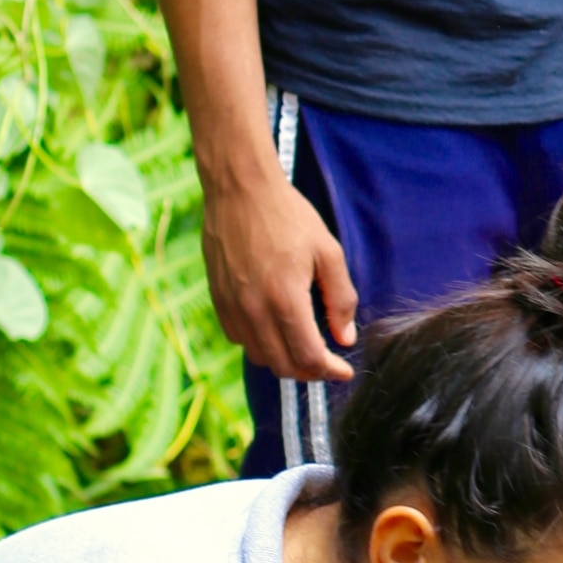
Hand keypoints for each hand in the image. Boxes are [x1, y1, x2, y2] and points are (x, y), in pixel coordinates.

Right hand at [199, 159, 355, 381]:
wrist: (240, 190)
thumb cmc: (289, 216)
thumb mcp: (328, 252)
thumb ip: (340, 299)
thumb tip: (344, 338)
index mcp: (285, 298)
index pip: (308, 356)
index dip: (329, 371)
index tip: (344, 371)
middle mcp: (254, 309)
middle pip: (283, 365)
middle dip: (309, 372)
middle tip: (327, 363)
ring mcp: (232, 307)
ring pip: (259, 357)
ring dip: (284, 360)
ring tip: (303, 347)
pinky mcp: (218, 300)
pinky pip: (239, 339)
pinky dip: (260, 345)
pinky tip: (275, 329)